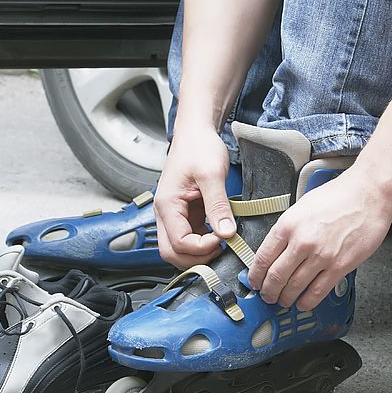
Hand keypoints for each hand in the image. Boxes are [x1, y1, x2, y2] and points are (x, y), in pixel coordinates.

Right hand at [154, 124, 236, 267]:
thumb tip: (226, 233)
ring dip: (198, 253)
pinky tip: (218, 236)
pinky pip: (188, 238)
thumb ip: (218, 205)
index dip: (201, 247)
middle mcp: (165, 213)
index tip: (223, 238)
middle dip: (196, 258)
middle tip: (220, 249)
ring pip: (178, 249)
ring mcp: (173, 215)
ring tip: (221, 244)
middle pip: (171, 253)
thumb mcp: (212, 174)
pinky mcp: (184, 214)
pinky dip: (202, 244)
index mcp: (167, 204)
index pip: (178, 242)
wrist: (195, 134)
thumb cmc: (198, 147)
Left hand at [247, 165, 391, 309]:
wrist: (368, 195)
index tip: (254, 282)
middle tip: (267, 295)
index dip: (255, 276)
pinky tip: (303, 303)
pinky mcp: (339, 266)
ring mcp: (321, 256)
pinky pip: (318, 291)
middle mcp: (302, 242)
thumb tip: (274, 250)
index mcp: (288, 225)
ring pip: (294, 287)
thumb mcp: (301, 207)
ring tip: (284, 301)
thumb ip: (287, 229)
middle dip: (268, 291)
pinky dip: (307, 301)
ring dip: (285, 298)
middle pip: (275, 277)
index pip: (262, 258)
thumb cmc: (338, 196)